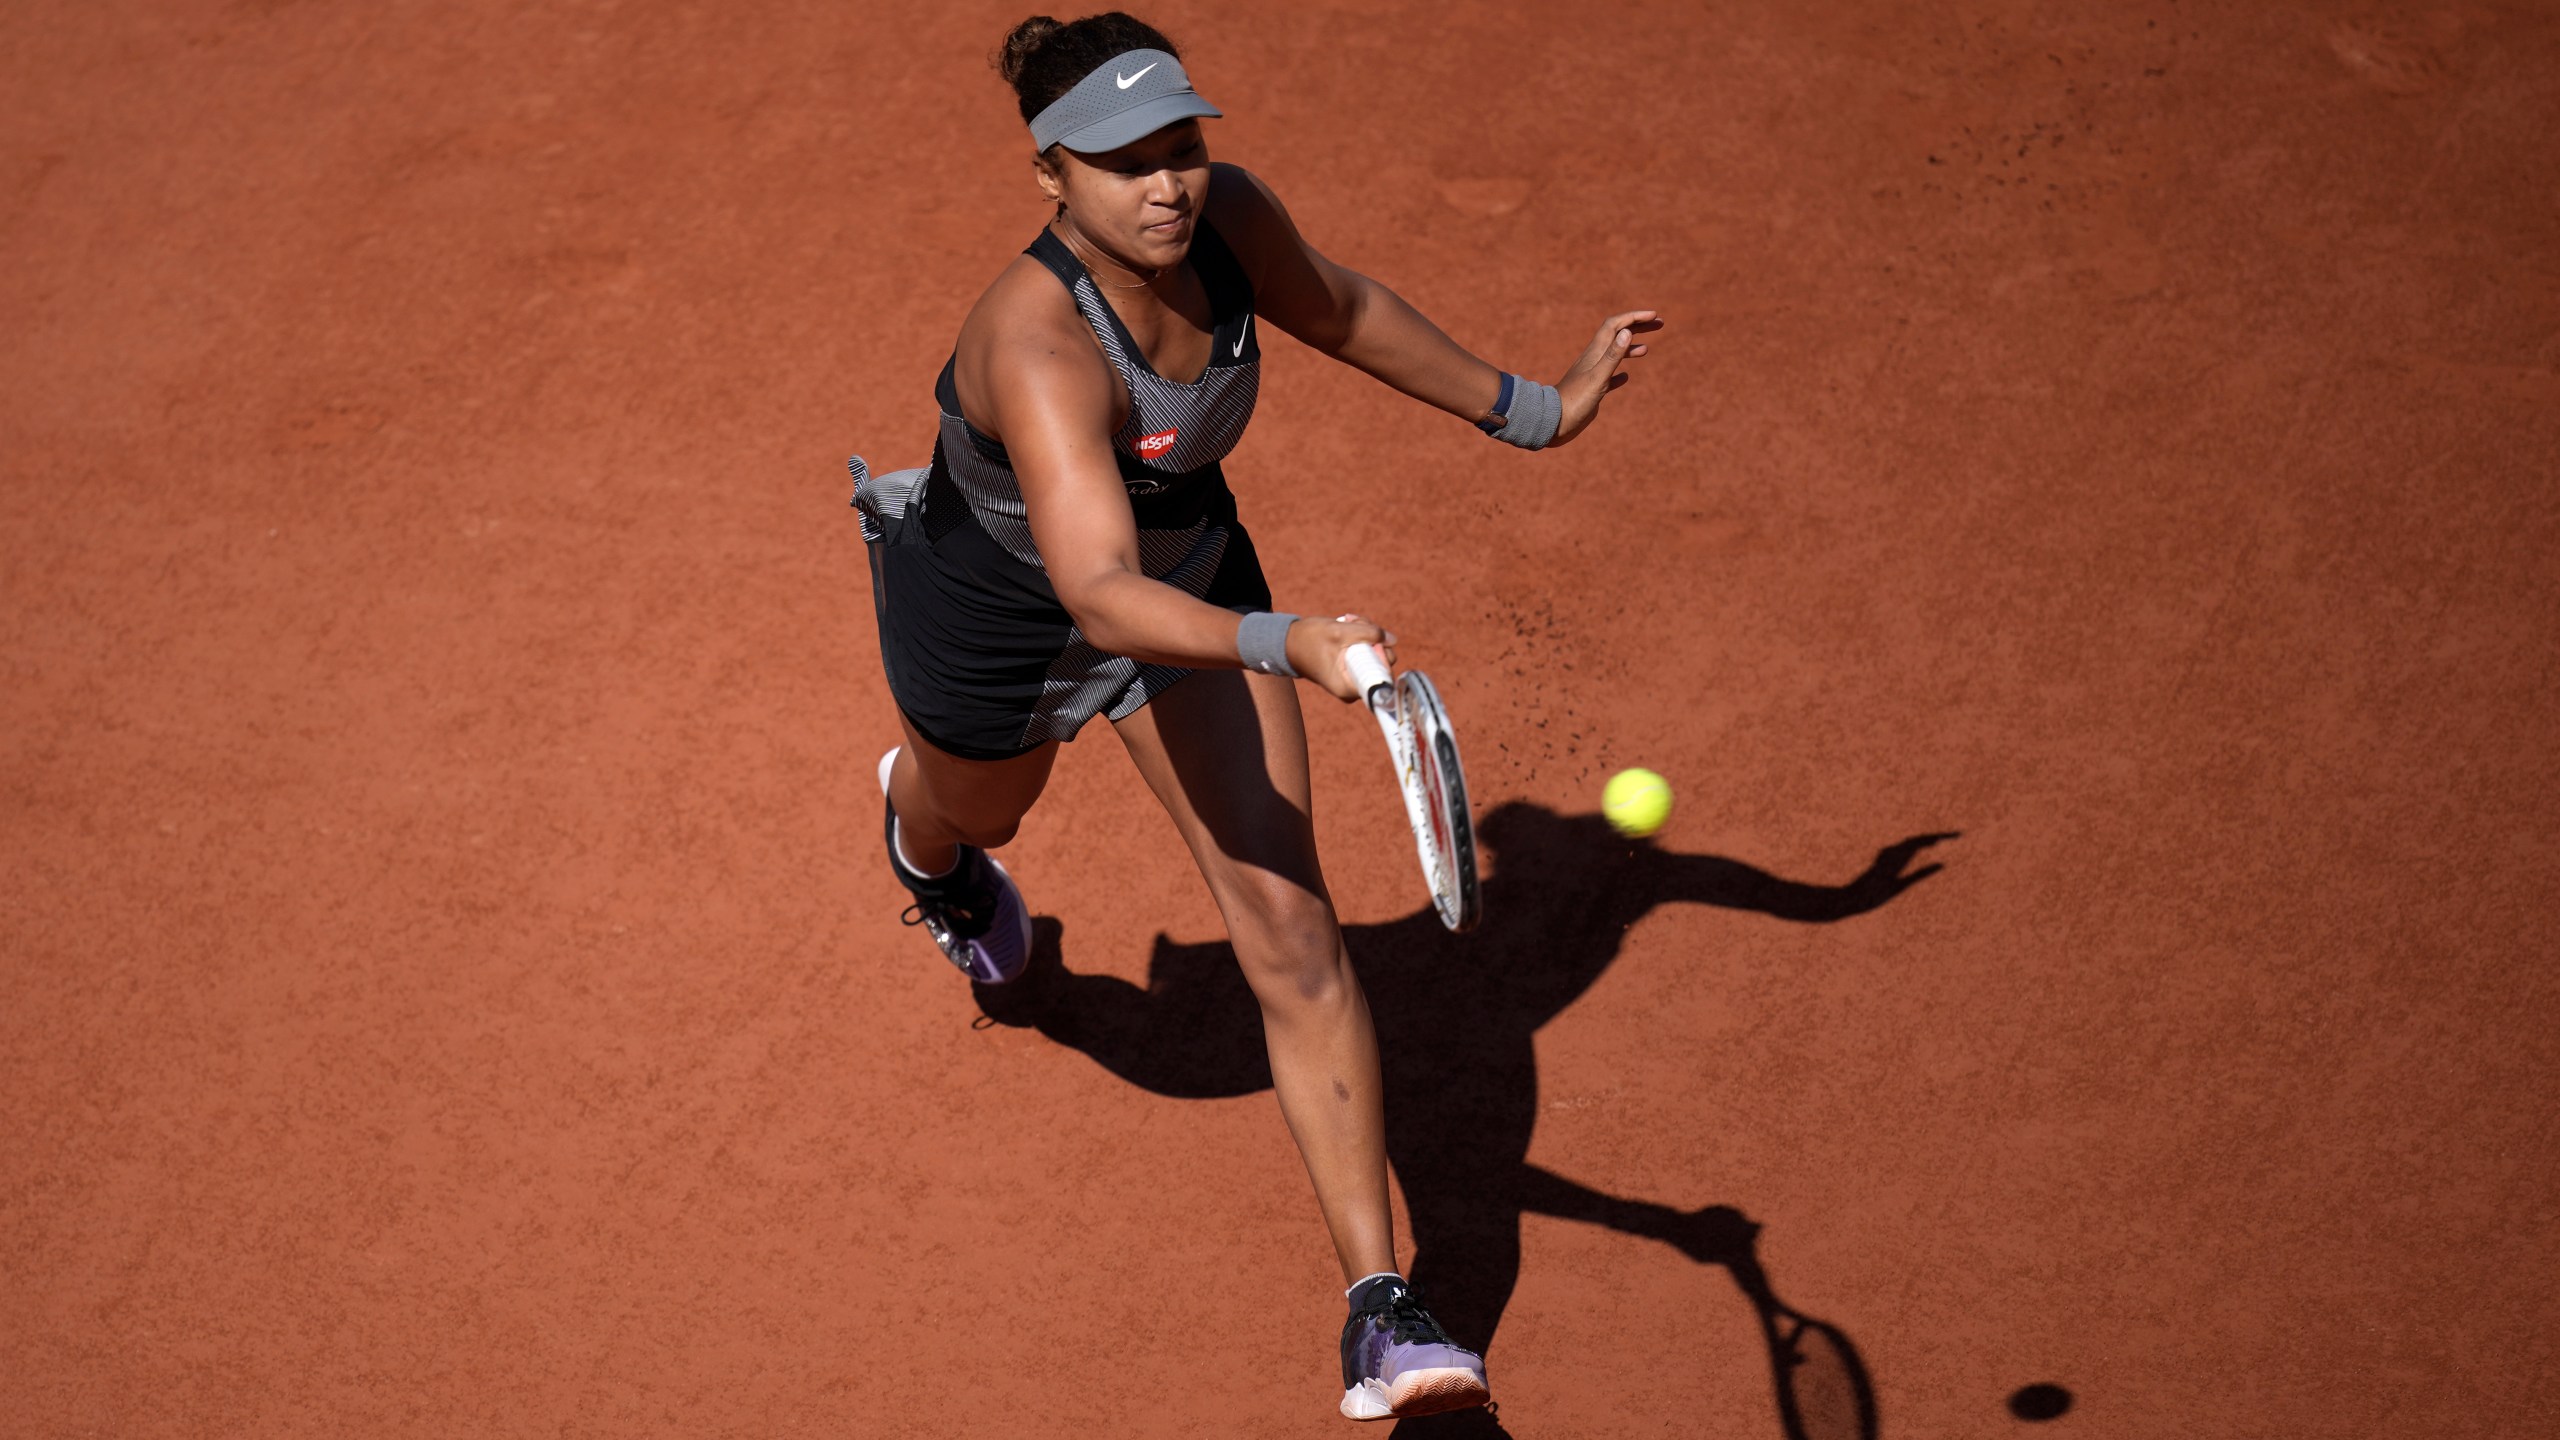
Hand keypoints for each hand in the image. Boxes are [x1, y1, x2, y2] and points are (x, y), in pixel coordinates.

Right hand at [1286, 614, 1396, 701]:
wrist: (1289, 642)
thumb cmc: (1308, 640)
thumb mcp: (1340, 632)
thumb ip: (1369, 633)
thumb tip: (1393, 640)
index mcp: (1348, 688)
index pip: (1382, 678)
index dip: (1382, 655)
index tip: (1372, 640)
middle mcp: (1353, 688)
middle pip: (1381, 662)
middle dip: (1373, 637)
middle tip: (1356, 623)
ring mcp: (1353, 678)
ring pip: (1374, 653)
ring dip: (1365, 632)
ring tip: (1347, 620)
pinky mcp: (1352, 668)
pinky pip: (1366, 651)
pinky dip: (1360, 635)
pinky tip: (1348, 624)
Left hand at [1548, 309, 1661, 447]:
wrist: (1553, 422)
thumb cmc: (1574, 401)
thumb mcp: (1598, 378)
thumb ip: (1613, 356)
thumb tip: (1627, 332)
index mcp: (1595, 352)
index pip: (1616, 325)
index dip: (1634, 317)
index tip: (1654, 315)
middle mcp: (1594, 359)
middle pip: (1617, 335)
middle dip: (1637, 327)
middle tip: (1659, 324)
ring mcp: (1593, 374)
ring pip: (1614, 355)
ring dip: (1631, 348)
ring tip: (1647, 349)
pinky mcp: (1592, 390)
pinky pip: (1608, 377)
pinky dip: (1619, 373)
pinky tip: (1626, 376)